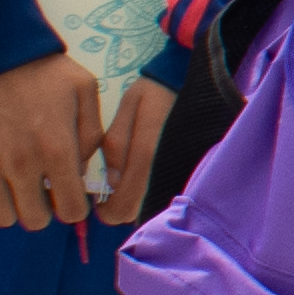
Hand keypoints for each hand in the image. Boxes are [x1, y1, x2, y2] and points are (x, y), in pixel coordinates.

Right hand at [0, 54, 107, 228]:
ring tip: (13, 184)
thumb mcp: (83, 90)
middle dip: (43, 209)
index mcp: (57, 149)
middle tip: (40, 189)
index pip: (72, 211)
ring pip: (2, 217)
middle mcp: (22, 164)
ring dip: (11, 206)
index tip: (68, 195)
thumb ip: (93, 134)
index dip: (73, 207)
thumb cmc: (40, 69)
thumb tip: (83, 171)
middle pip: (35, 221)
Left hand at [99, 76, 177, 221]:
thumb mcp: (127, 109)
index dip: (108, 211)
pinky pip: (168, 194)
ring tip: (130, 183)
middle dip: (122, 208)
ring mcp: (183, 172)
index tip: (101, 204)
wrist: (191, 82)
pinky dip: (154, 194)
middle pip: (140, 212)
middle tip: (113, 193)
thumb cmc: (154, 94)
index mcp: (147, 153)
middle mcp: (167, 168)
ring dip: (139, 202)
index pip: (124, 203)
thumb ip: (116, 144)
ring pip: (155, 206)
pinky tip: (147, 178)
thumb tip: (112, 181)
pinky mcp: (192, 170)